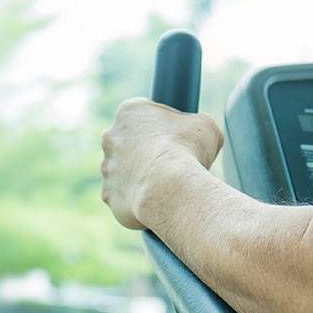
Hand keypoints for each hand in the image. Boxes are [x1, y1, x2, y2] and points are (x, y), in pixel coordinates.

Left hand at [100, 97, 223, 229]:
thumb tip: (199, 135)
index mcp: (130, 111)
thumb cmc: (187, 151)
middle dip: (149, 151)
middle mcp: (111, 136)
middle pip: (132, 142)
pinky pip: (125, 197)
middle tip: (173, 163)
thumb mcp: (206, 126)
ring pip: (126, 171)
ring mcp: (107, 167)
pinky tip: (158, 201)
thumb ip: (197, 124)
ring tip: (168, 186)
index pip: (144, 113)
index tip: (178, 138)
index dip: (164, 125)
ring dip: (142, 176)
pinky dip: (139, 199)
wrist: (169, 187)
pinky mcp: (108, 194)